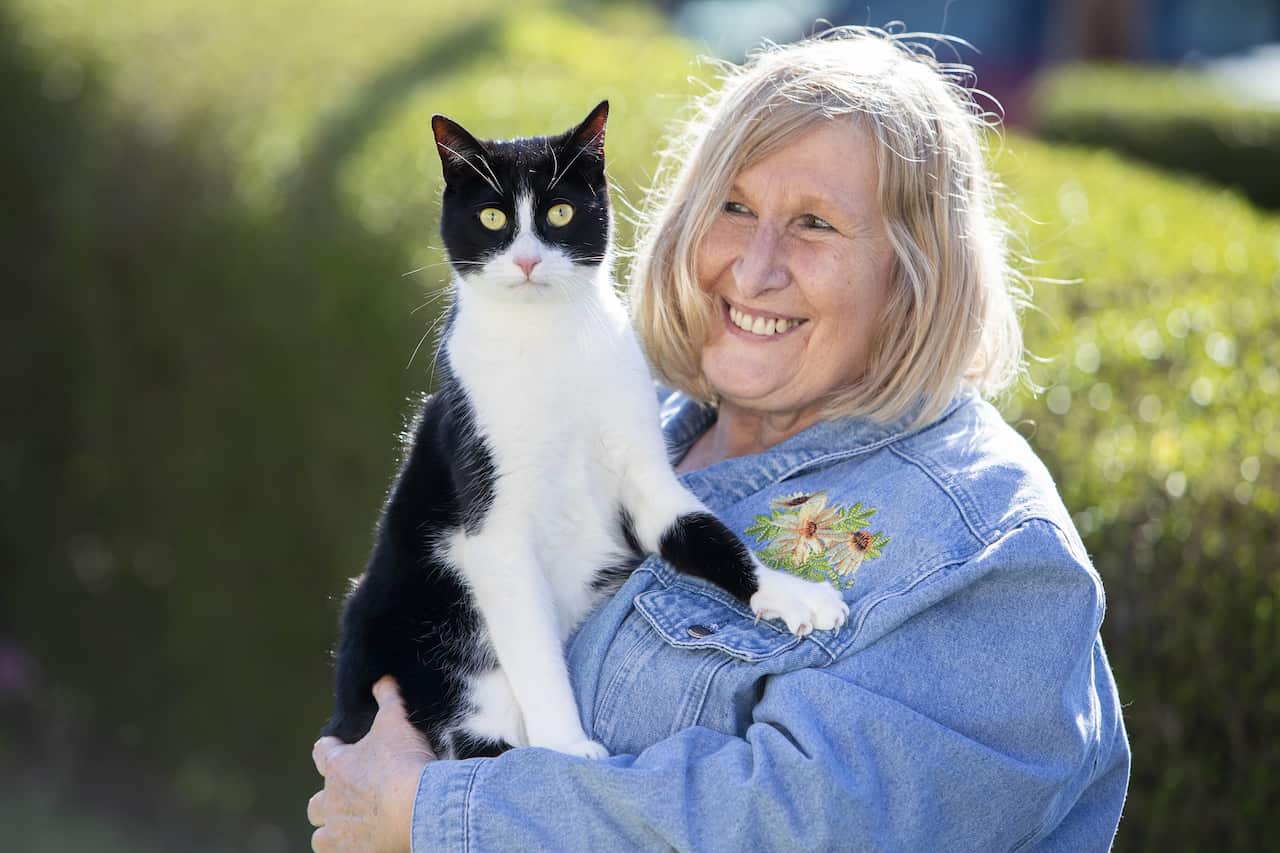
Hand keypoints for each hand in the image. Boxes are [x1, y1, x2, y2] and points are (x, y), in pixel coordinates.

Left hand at [308, 677, 435, 852]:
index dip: (331, 750)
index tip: (339, 750)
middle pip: (316, 802)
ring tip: (352, 828)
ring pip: (321, 835)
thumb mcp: (398, 723)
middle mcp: (331, 800)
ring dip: (332, 831)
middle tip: (353, 798)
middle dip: (329, 800)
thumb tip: (382, 679)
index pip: (321, 753)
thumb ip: (388, 699)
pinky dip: (346, 850)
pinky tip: (363, 845)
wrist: (418, 807)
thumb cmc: (405, 762)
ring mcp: (338, 830)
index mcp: (337, 766)